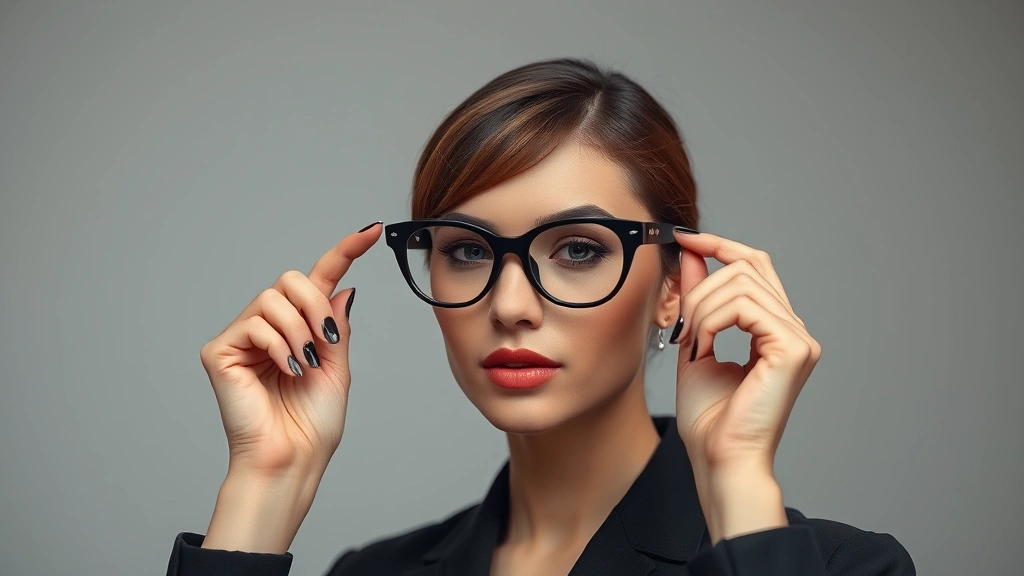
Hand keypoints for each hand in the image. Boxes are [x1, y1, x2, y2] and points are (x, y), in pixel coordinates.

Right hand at [199, 222, 380, 478]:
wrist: (293, 456)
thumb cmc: (313, 422)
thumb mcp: (338, 366)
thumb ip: (337, 326)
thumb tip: (343, 287)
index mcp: (300, 329)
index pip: (319, 279)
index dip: (345, 251)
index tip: (372, 230)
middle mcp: (268, 327)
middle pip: (289, 280)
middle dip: (314, 304)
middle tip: (326, 341)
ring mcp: (242, 338)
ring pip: (272, 299)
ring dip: (299, 331)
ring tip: (304, 364)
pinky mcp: (220, 351)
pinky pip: (254, 324)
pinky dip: (279, 346)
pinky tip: (286, 370)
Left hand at [670, 229, 821, 539]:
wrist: (719, 457)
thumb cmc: (709, 416)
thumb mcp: (695, 341)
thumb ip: (697, 296)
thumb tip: (690, 252)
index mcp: (776, 328)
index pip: (755, 264)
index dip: (720, 245)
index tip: (684, 240)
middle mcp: (794, 330)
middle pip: (746, 267)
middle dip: (701, 287)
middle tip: (683, 328)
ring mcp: (799, 339)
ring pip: (742, 283)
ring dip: (702, 309)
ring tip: (693, 344)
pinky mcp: (794, 349)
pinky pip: (746, 306)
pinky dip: (713, 322)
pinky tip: (704, 350)